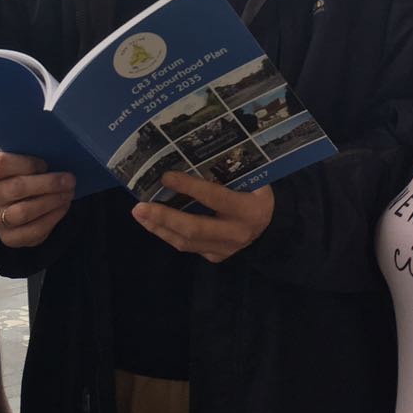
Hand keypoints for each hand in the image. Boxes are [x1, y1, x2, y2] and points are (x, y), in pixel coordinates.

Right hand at [0, 152, 74, 247]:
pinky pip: (32, 231)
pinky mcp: (8, 238)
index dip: (26, 163)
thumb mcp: (25, 161)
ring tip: (68, 194)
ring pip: (24, 212)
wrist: (21, 203)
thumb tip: (58, 153)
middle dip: (48, 184)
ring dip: (51, 202)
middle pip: (16, 188)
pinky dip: (52, 218)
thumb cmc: (27, 175)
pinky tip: (63, 207)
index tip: (46, 164)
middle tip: (70, 180)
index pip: (0, 165)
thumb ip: (34, 156)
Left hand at [132, 173, 273, 262]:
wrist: (273, 225)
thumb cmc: (257, 193)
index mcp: (249, 209)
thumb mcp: (252, 180)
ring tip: (139, 214)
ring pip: (186, 242)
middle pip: (194, 228)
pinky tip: (153, 223)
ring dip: (159, 228)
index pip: (214, 198)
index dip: (189, 188)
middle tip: (139, 207)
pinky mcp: (216, 257)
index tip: (165, 177)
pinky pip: (188, 247)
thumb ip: (228, 172)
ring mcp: (226, 249)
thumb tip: (189, 155)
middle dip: (164, 217)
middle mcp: (237, 233)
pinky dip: (168, 234)